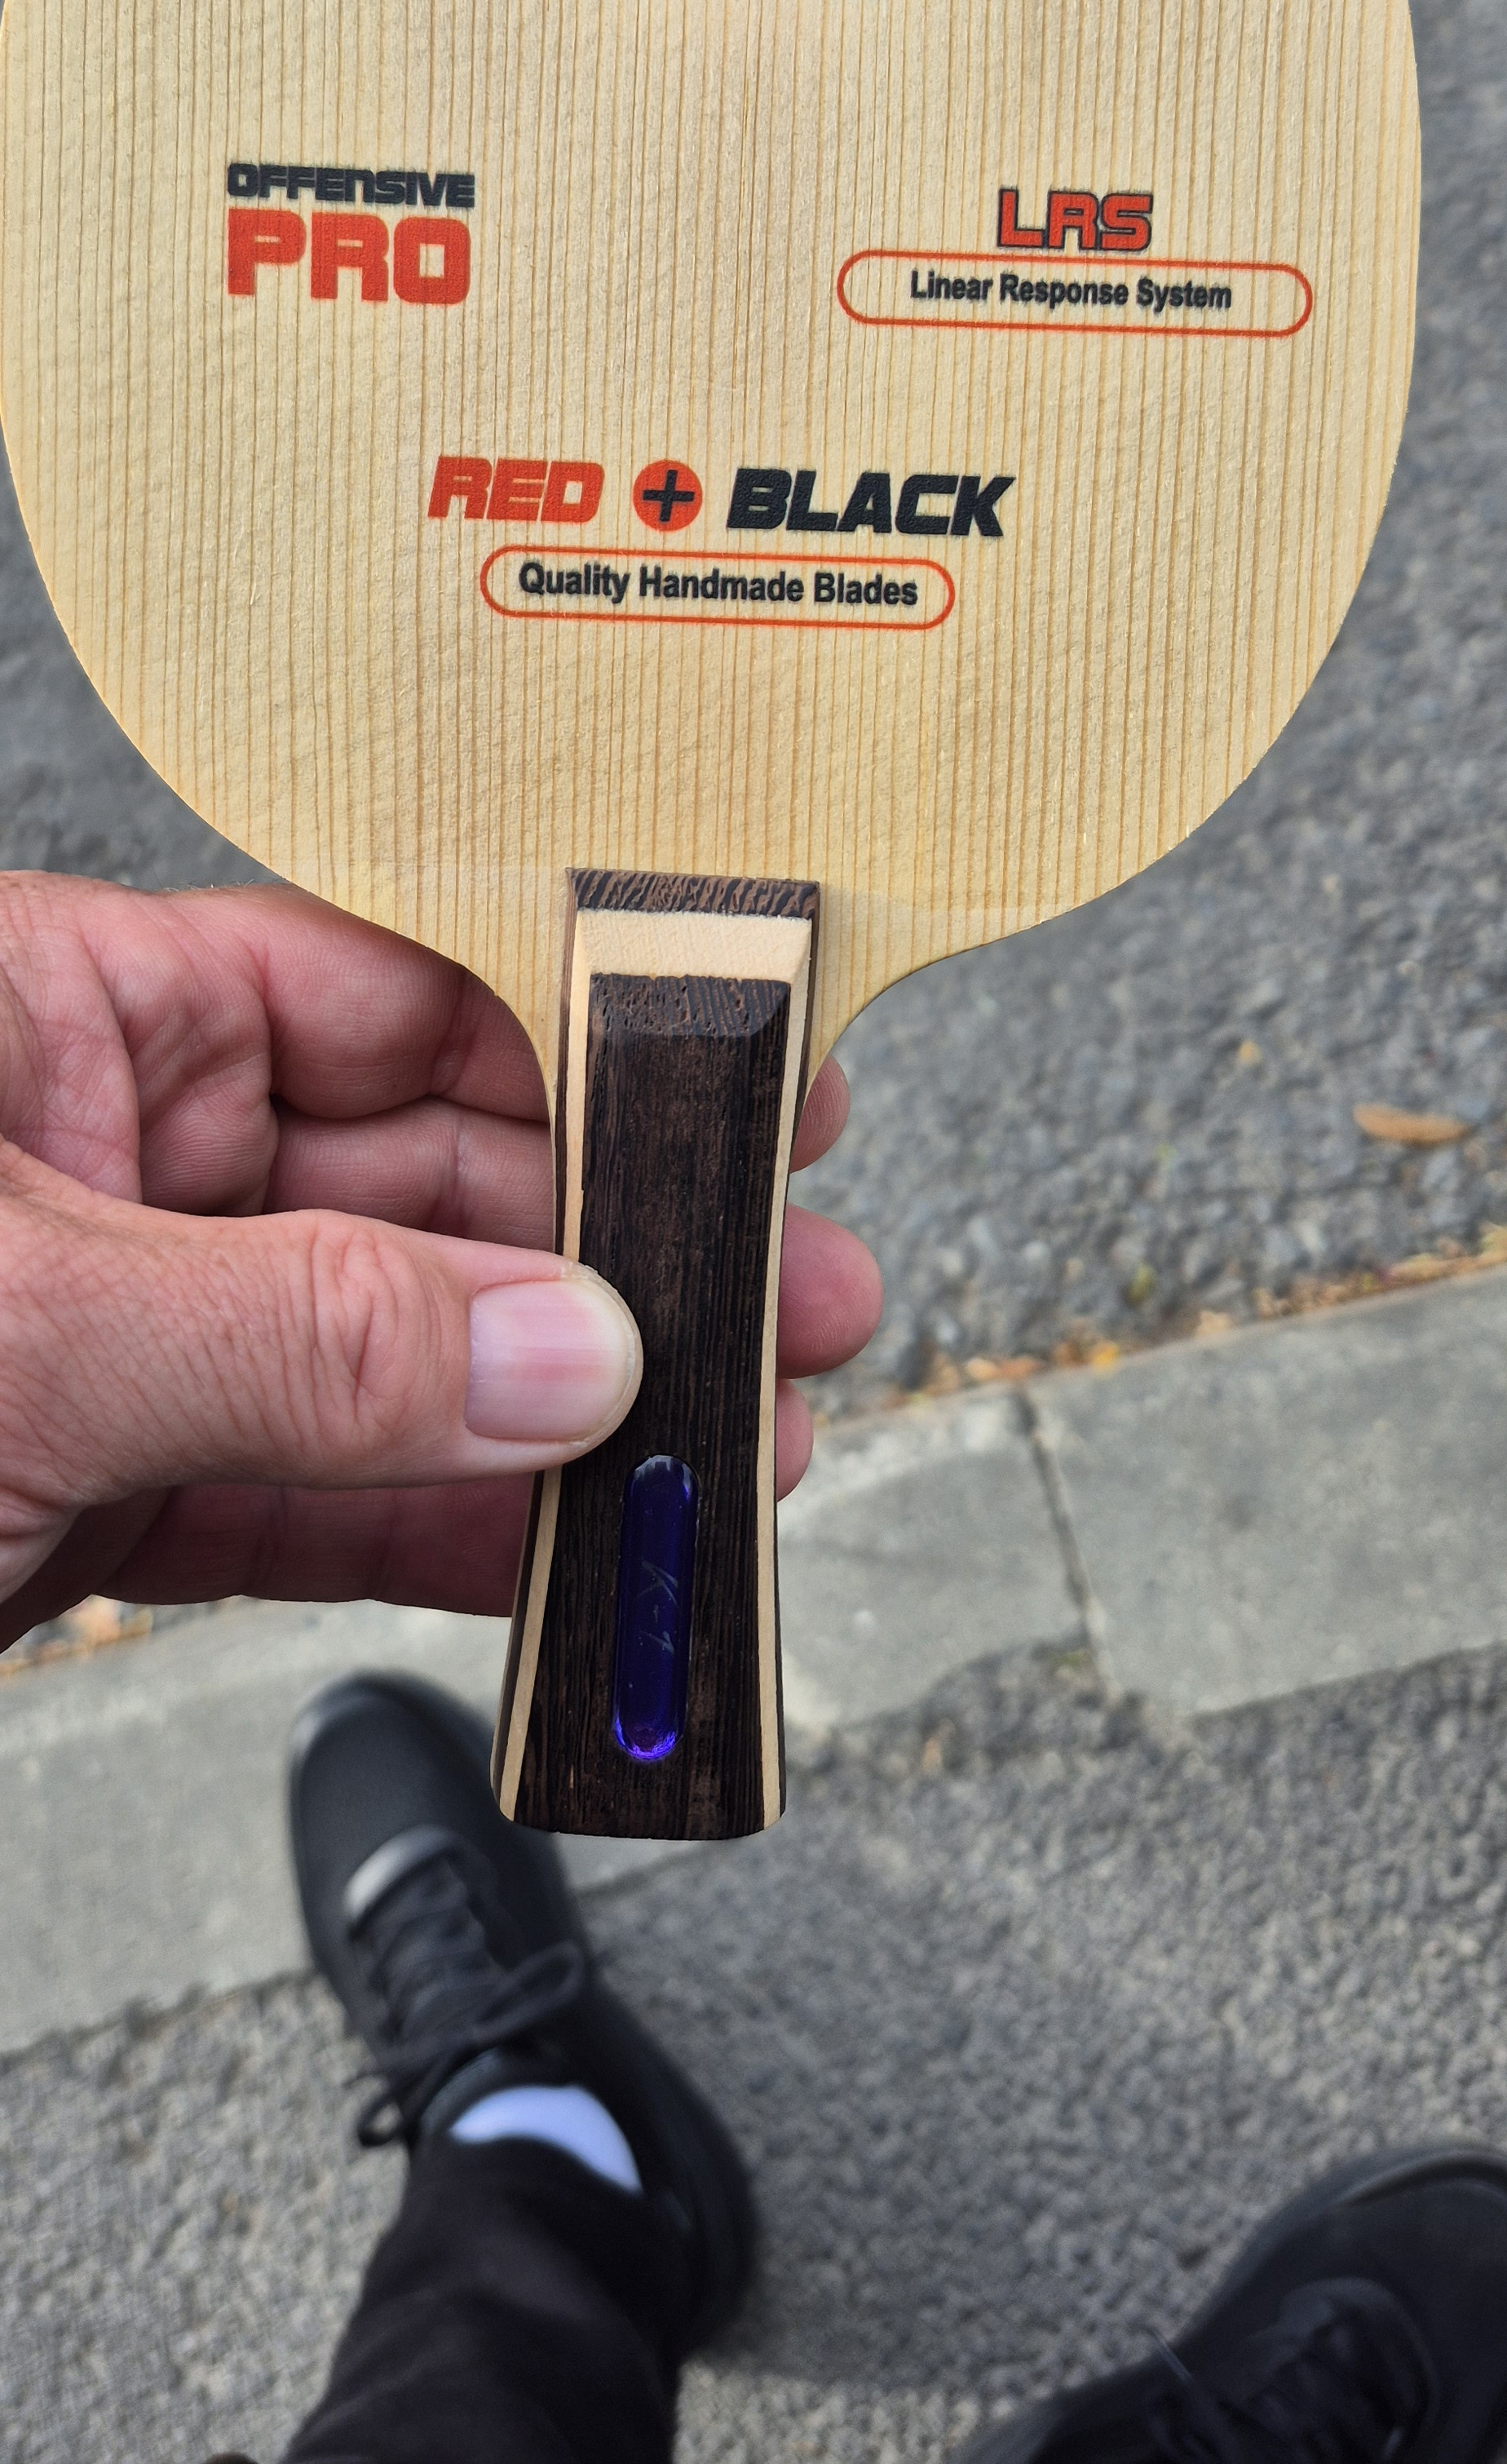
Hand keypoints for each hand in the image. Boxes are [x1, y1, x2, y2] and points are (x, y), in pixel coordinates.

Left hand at [0, 875, 879, 1649]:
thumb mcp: (30, 1325)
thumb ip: (304, 1335)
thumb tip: (559, 1349)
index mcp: (61, 1016)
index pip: (379, 988)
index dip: (579, 1037)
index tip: (736, 1086)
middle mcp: (95, 1153)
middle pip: (422, 1177)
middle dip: (617, 1251)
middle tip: (784, 1293)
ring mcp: (105, 1326)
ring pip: (391, 1356)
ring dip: (566, 1415)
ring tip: (730, 1438)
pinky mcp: (93, 1489)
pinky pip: (315, 1498)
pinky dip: (448, 1535)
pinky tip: (571, 1551)